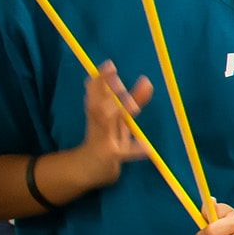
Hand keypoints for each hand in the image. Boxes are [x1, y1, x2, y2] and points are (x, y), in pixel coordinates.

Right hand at [75, 60, 152, 188]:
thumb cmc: (105, 139)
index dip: (102, 79)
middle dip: (105, 90)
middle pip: (99, 103)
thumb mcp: (116, 119)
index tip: (109, 64)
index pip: (96, 92)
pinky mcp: (110, 156)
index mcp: (97, 112)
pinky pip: (123, 153)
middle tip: (115, 76)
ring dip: (118, 114)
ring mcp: (103, 139)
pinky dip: (135, 150)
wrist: (86, 170)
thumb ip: (131, 101)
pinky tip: (147, 147)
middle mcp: (97, 123)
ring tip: (134, 107)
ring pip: (107, 124)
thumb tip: (146, 81)